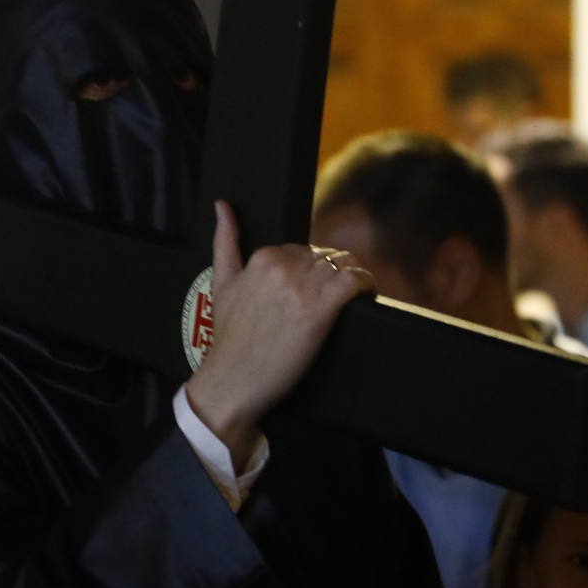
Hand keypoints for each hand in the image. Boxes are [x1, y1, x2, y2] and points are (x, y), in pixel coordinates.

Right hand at [184, 200, 372, 468]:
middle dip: (329, 274)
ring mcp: (302, 287)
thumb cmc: (228, 338)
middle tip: (329, 299)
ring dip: (351, 278)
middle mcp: (283, 267)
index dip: (310, 269)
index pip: (300, 250)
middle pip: (324, 257)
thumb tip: (223, 206)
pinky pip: (354, 281)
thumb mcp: (221, 283)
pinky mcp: (320, 309)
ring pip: (342, 265)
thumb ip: (224, 242)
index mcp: (262, 258)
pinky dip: (365, 283)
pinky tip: (366, 293)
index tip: (312, 288)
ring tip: (351, 296)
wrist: (233, 380)